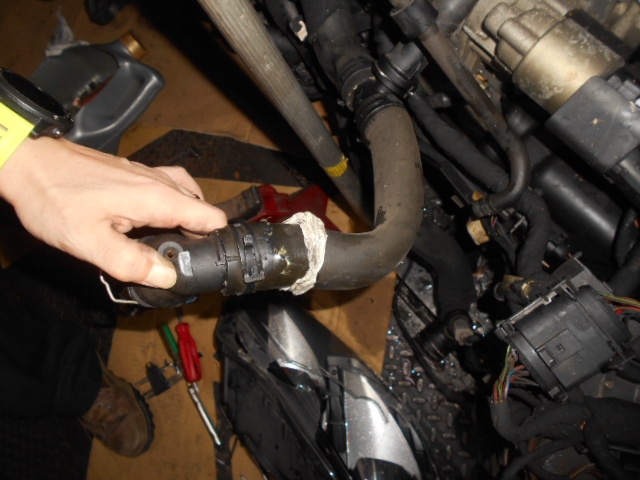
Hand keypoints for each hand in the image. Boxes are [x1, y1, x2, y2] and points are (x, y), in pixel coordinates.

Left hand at [0, 137, 226, 287]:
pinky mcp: (133, 172)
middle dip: (200, 236)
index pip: (212, 219)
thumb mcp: (90, 241)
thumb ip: (131, 262)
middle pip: (202, 209)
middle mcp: (159, 182)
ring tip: (170, 242)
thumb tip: (167, 276)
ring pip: (187, 196)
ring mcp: (147, 174)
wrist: (28, 162)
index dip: (214, 244)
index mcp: (157, 199)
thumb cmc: (54, 197)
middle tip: (178, 261)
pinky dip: (172, 205)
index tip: (202, 264)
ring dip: (186, 219)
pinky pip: (168, 186)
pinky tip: (152, 218)